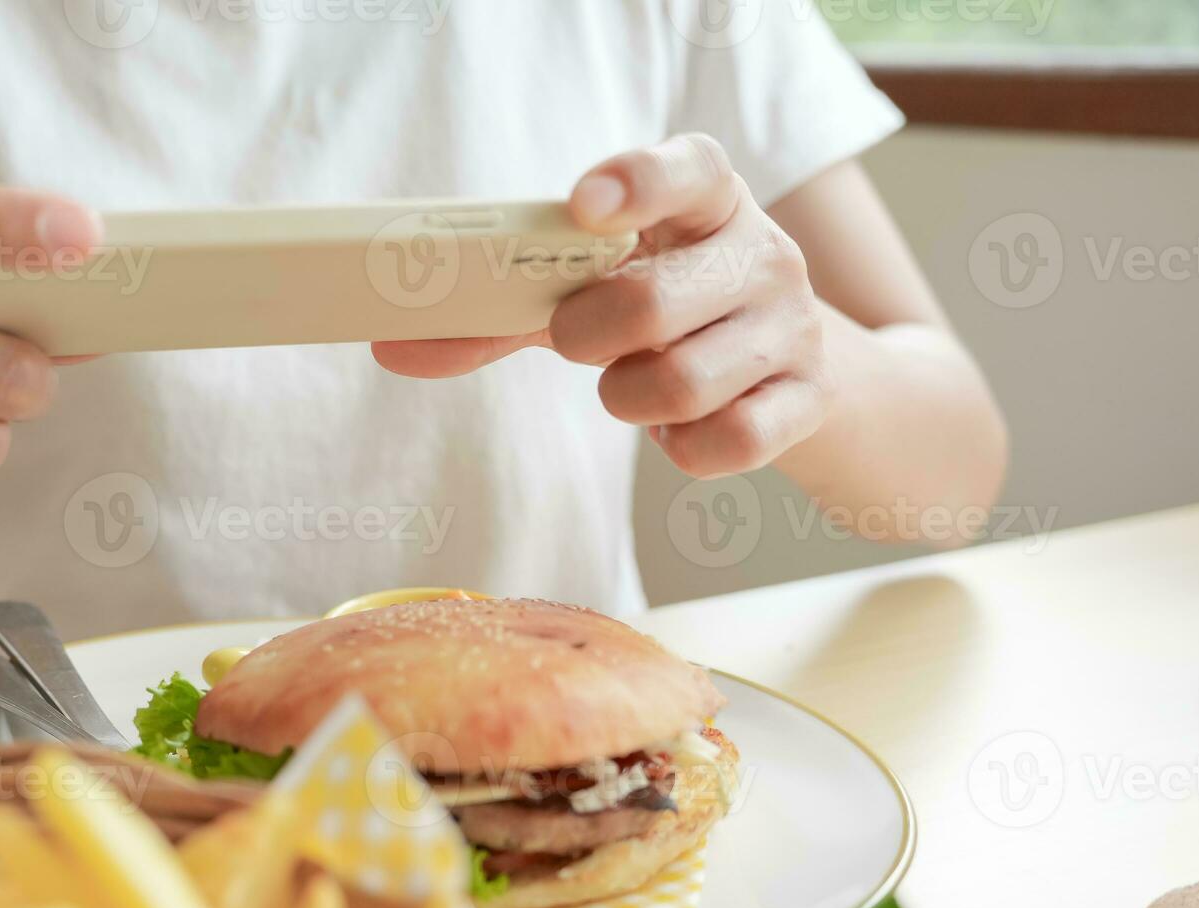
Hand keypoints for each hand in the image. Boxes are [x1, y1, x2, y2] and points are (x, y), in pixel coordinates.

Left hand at [374, 133, 830, 477]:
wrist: (786, 364)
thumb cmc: (663, 308)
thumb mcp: (589, 290)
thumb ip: (497, 311)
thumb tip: (390, 347)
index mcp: (707, 199)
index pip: (688, 168)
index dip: (634, 182)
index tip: (580, 207)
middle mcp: (763, 252)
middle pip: (652, 303)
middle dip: (588, 335)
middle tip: (577, 341)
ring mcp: (794, 327)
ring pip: (681, 382)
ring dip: (627, 398)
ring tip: (630, 383)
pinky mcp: (808, 400)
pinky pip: (725, 442)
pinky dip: (681, 448)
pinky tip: (679, 427)